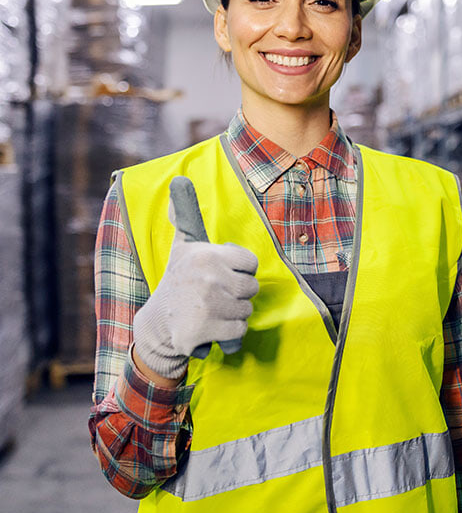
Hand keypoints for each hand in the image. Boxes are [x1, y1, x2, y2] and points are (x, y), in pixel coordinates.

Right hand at [132, 176, 258, 377]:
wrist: (158, 321)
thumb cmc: (179, 278)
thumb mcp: (183, 244)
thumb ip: (185, 214)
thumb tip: (178, 179)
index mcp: (207, 254)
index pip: (251, 264)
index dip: (240, 271)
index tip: (222, 274)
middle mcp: (208, 277)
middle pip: (251, 288)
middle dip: (238, 294)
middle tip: (215, 294)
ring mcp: (207, 305)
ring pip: (246, 310)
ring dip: (233, 314)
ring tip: (212, 310)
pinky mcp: (205, 330)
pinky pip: (239, 331)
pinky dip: (229, 333)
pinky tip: (211, 326)